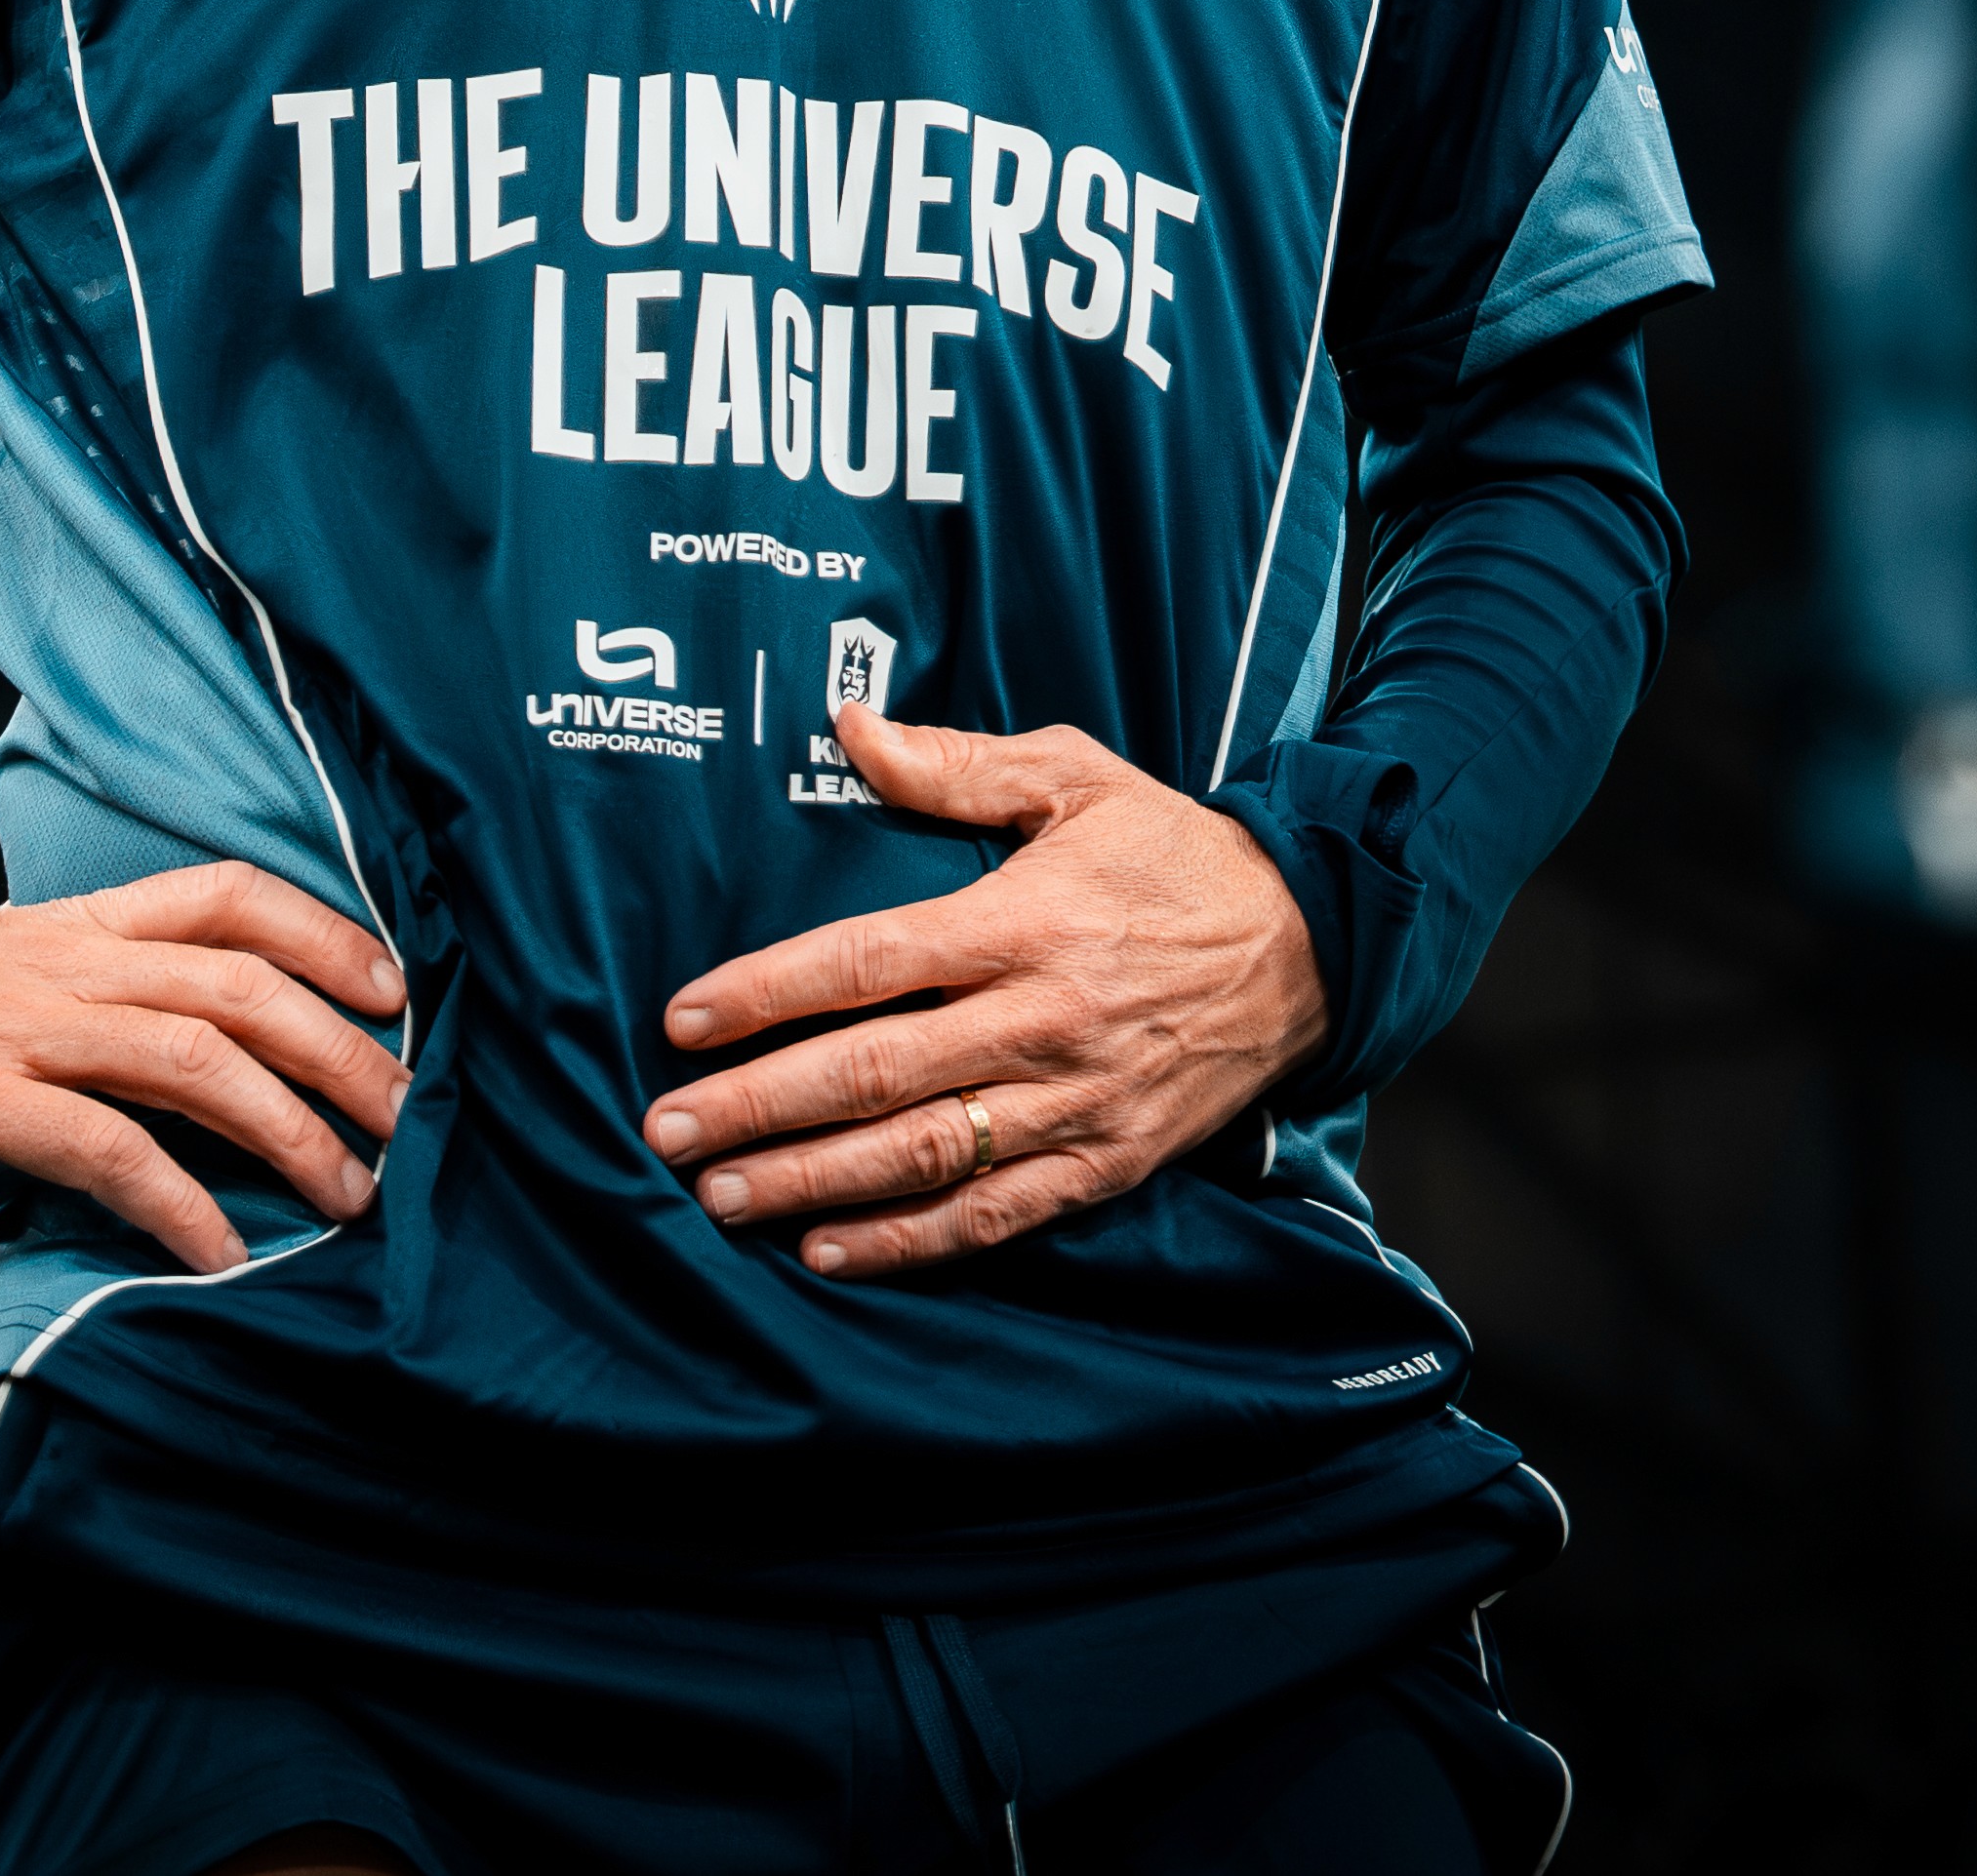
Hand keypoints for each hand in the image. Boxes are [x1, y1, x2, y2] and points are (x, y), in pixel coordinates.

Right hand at [0, 866, 410, 1278]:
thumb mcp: (9, 966)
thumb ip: (98, 988)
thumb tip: (205, 1047)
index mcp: (79, 920)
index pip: (230, 892)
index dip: (326, 932)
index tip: (396, 991)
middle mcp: (67, 959)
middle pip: (240, 983)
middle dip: (342, 1050)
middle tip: (410, 1118)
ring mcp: (22, 1026)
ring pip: (195, 1058)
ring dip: (291, 1130)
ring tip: (352, 1196)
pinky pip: (104, 1150)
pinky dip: (180, 1205)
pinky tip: (225, 1256)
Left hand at [640, 707, 1325, 1277]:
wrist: (1310, 945)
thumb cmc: (1172, 852)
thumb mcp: (1073, 776)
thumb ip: (953, 763)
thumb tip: (848, 728)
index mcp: (1022, 922)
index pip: (871, 961)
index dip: (770, 991)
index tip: (685, 1017)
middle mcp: (1041, 1021)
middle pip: (876, 1074)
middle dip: (759, 1107)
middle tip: (665, 1130)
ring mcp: (1075, 1102)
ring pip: (923, 1156)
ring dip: (812, 1182)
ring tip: (720, 1196)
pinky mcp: (1107, 1162)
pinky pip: (996, 1213)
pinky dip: (911, 1240)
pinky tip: (831, 1249)